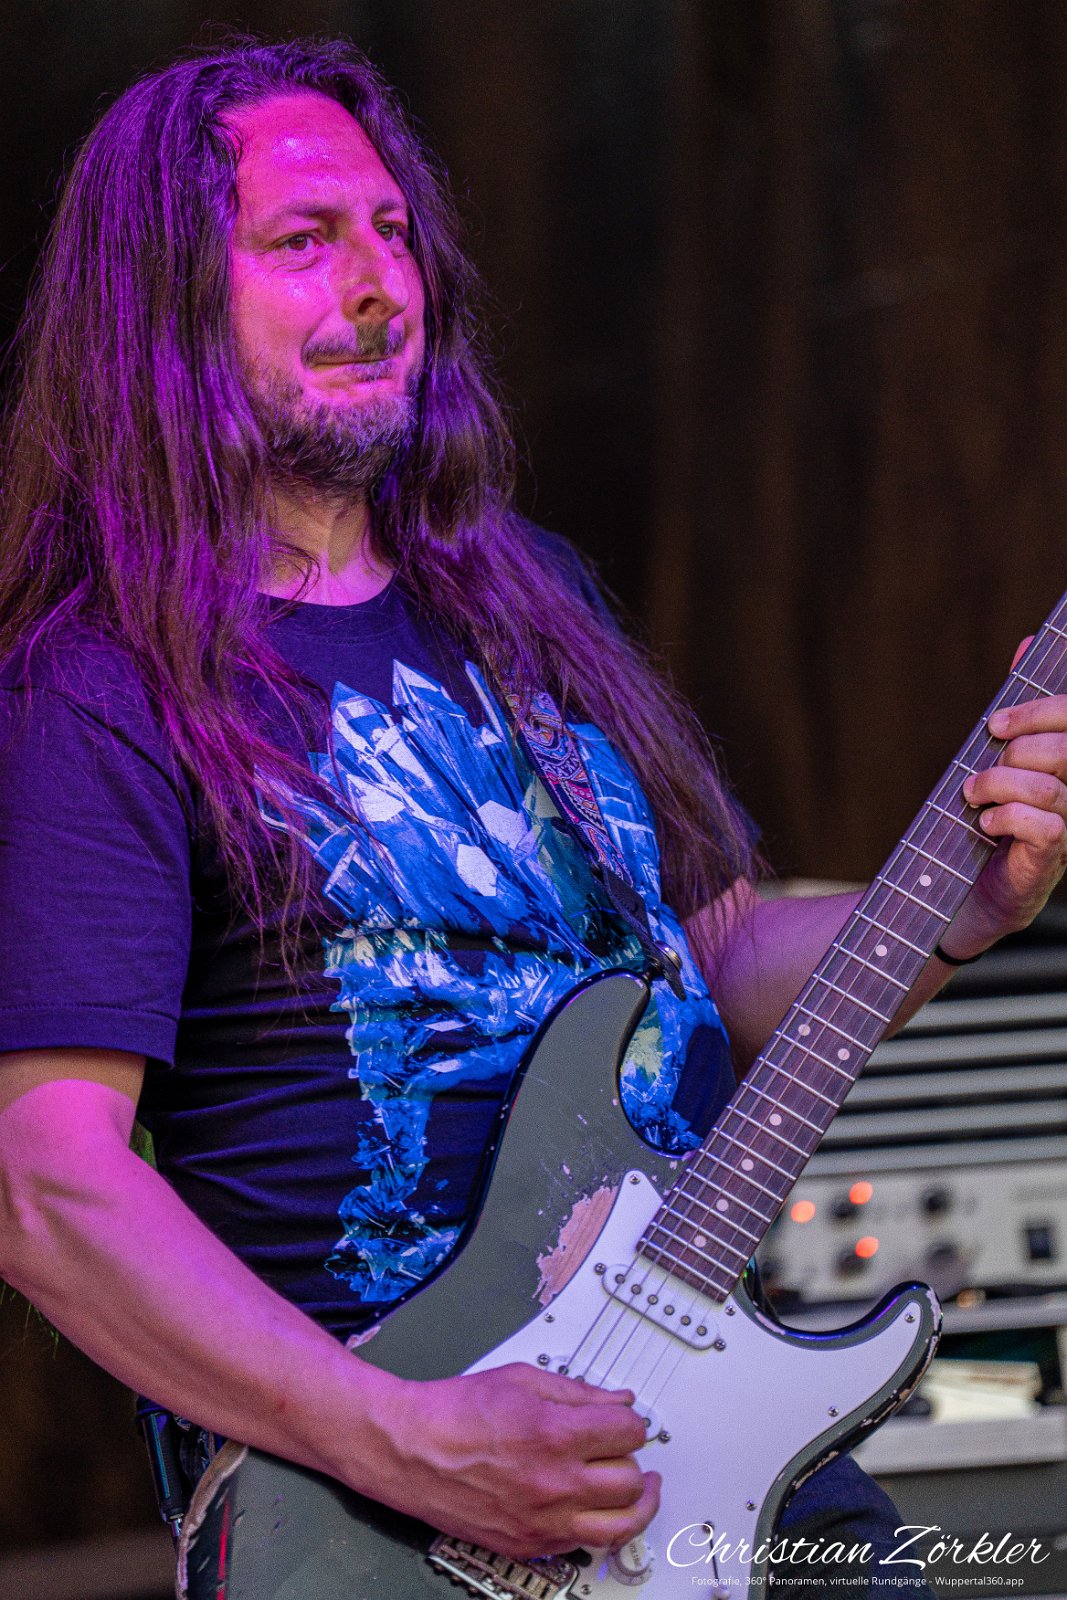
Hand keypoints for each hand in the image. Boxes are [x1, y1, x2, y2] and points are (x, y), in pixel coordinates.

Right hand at [377, 1362, 657, 1558]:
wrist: (410, 1449)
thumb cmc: (455, 1412)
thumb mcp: (521, 1379)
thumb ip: (578, 1391)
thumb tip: (618, 1400)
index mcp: (554, 1434)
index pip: (630, 1434)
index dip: (633, 1422)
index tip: (627, 1421)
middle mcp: (553, 1484)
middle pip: (630, 1480)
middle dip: (632, 1459)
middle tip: (623, 1449)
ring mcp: (542, 1521)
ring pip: (620, 1526)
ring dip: (634, 1504)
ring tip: (636, 1488)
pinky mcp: (527, 1544)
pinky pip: (583, 1543)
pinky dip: (595, 1523)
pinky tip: (591, 1505)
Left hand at [946, 638, 1066, 956]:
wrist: (967, 892)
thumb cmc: (989, 819)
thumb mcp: (1002, 755)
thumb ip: (1023, 705)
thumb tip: (1028, 642)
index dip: (1040, 712)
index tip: (996, 723)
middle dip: (1015, 750)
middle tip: (980, 769)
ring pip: (1054, 788)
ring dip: (1000, 785)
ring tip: (973, 796)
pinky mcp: (1052, 862)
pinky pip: (1048, 827)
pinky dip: (1008, 819)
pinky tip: (986, 825)